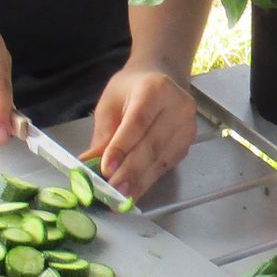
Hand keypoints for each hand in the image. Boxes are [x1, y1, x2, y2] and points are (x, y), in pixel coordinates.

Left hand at [88, 62, 195, 199]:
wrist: (161, 78)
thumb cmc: (131, 89)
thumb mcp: (111, 103)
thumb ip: (103, 134)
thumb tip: (88, 163)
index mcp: (156, 89)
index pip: (138, 121)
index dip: (122, 147)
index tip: (106, 168)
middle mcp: (178, 107)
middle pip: (152, 145)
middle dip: (130, 171)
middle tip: (112, 191)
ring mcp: (187, 127)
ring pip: (160, 160)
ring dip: (139, 182)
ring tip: (120, 197)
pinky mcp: (187, 144)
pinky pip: (165, 166)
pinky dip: (147, 180)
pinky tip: (133, 191)